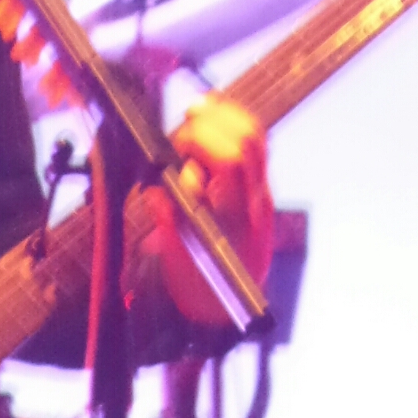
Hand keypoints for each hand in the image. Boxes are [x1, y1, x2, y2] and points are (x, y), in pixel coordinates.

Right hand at [144, 96, 274, 324]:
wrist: (229, 305)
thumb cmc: (199, 283)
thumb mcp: (177, 255)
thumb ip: (169, 217)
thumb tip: (157, 185)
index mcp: (235, 217)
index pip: (230, 160)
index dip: (202, 140)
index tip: (177, 142)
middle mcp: (255, 201)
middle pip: (246, 142)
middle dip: (212, 122)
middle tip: (186, 121)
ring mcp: (261, 194)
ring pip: (255, 139)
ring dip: (226, 117)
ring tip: (198, 111)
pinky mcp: (259, 190)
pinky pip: (255, 147)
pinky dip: (234, 125)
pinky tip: (213, 117)